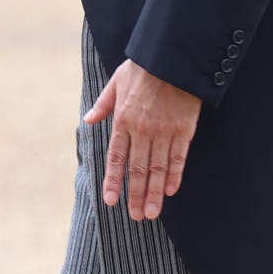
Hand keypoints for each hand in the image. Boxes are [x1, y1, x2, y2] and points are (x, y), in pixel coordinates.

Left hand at [84, 59, 201, 221]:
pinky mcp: (184, 129)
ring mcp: (164, 131)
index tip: (111, 200)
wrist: (172, 56)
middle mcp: (142, 129)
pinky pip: (178, 157)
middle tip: (137, 216)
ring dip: (155, 193)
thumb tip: (88, 119)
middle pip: (138, 169)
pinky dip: (174, 175)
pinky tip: (171, 190)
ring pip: (158, 168)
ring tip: (153, 213)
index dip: (114, 180)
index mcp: (123, 119)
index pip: (116, 157)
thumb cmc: (143, 67)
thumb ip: (103, 104)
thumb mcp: (116, 82)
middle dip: (137, 195)